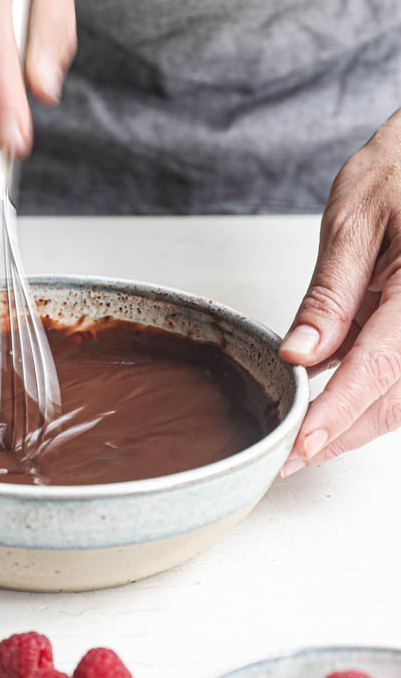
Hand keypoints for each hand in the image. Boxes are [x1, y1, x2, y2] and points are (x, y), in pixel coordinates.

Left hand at [279, 108, 400, 474]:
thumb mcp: (355, 218)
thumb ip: (330, 292)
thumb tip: (299, 353)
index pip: (378, 366)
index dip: (338, 412)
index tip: (302, 444)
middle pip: (393, 397)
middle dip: (340, 433)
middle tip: (287, 458)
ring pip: (399, 395)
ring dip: (353, 421)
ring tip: (300, 440)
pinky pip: (398, 371)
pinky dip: (362, 391)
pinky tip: (322, 398)